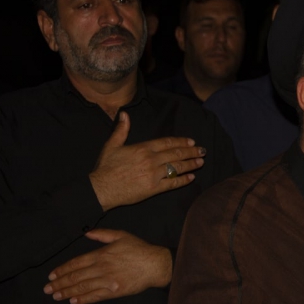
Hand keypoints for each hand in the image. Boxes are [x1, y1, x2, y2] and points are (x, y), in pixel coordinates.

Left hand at [43, 229, 171, 303]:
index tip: (51, 275)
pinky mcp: (115, 291)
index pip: (76, 263)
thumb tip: (86, 232)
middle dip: (60, 283)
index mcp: (101, 254)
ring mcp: (108, 281)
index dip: (62, 270)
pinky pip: (95, 296)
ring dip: (67, 292)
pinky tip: (73, 301)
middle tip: (47, 289)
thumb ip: (102, 235)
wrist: (156, 264)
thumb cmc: (139, 249)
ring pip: (83, 287)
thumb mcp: (121, 236)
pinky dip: (83, 299)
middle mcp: (102, 268)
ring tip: (56, 296)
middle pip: (76, 277)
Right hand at [89, 111, 206, 210]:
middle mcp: (151, 160)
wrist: (101, 189)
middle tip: (202, 151)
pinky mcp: (154, 189)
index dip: (181, 141)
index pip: (167, 142)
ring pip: (177, 167)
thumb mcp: (111, 145)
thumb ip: (121, 130)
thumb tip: (125, 114)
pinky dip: (183, 180)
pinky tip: (191, 177)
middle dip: (191, 152)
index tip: (191, 141)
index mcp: (143, 148)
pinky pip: (172, 183)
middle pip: (176, 154)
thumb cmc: (105, 167)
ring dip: (191, 164)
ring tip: (201, 162)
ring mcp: (154, 175)